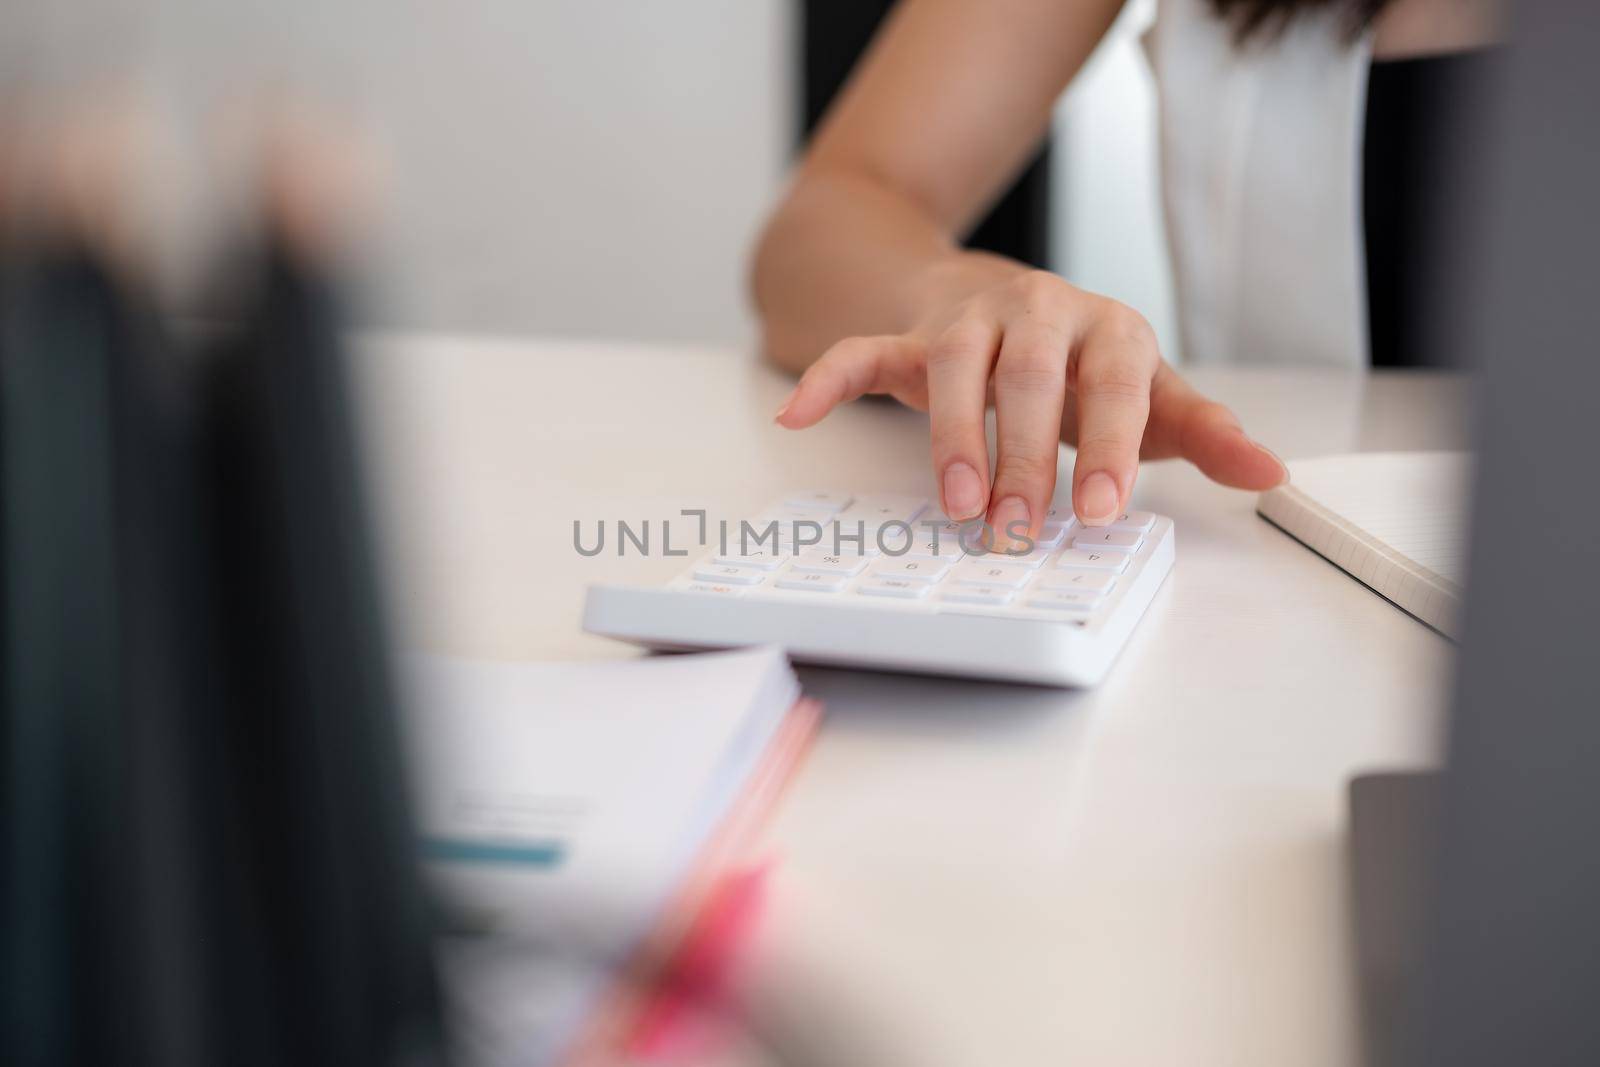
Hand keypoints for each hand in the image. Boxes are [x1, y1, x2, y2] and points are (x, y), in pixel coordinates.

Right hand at [772, 261, 1286, 546]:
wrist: (1000, 297)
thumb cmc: (1083, 362)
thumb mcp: (1150, 392)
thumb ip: (1201, 433)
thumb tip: (1273, 472)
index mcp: (1108, 329)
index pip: (1113, 384)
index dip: (1108, 448)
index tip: (1099, 510)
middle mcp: (1040, 313)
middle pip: (1031, 380)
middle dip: (1024, 458)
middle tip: (1018, 530)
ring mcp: (969, 322)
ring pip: (955, 366)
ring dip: (954, 435)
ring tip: (957, 505)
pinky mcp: (911, 336)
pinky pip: (866, 350)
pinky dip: (830, 377)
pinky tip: (798, 413)